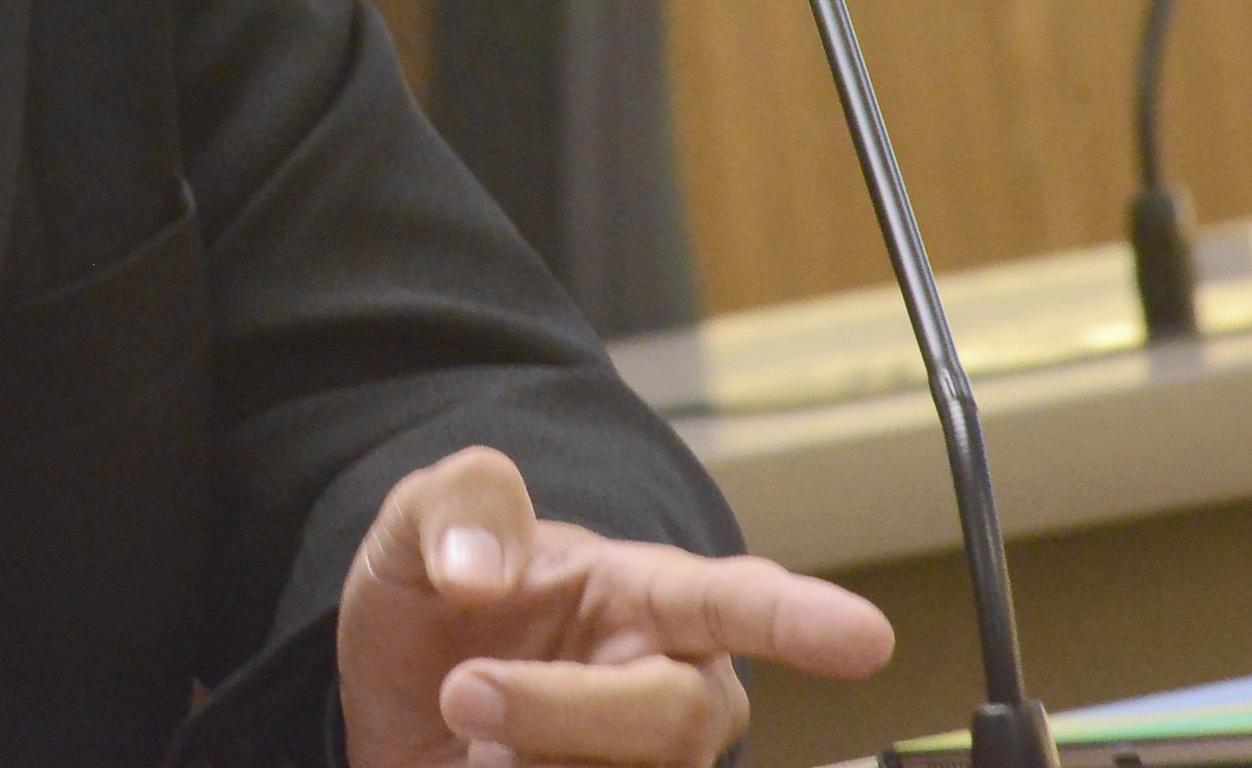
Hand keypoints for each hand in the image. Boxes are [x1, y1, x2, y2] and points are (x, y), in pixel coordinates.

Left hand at [337, 448, 893, 767]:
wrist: (384, 703)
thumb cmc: (436, 602)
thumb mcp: (419, 526)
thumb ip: (457, 510)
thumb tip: (480, 570)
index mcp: (644, 595)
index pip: (738, 600)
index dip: (800, 618)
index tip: (866, 637)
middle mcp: (667, 689)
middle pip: (676, 721)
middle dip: (562, 711)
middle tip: (461, 692)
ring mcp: (640, 764)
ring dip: (533, 760)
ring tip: (460, 736)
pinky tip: (472, 765)